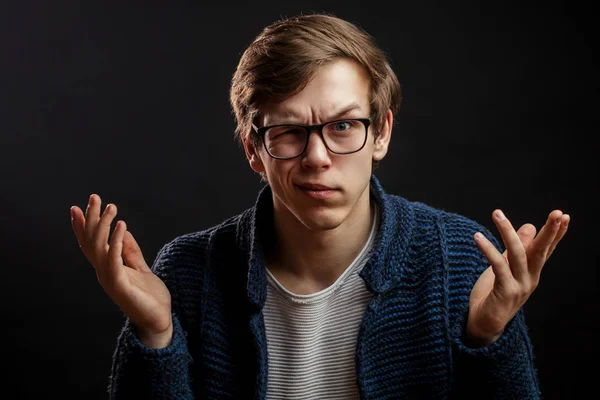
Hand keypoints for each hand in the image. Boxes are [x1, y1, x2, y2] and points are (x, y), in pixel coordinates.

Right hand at [71, 194, 172, 347]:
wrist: (159, 321)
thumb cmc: (149, 298)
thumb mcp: (140, 268)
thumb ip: (131, 252)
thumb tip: (124, 231)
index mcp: (108, 268)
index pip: (91, 244)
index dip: (83, 226)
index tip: (76, 207)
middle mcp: (105, 272)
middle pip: (92, 242)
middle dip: (91, 218)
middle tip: (94, 197)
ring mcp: (110, 279)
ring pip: (100, 248)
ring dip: (104, 225)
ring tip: (112, 206)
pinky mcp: (120, 285)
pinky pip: (115, 260)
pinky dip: (117, 241)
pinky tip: (122, 225)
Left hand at [467, 209, 569, 345]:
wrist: (484, 325)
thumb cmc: (493, 296)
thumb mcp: (505, 268)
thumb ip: (516, 250)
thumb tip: (529, 225)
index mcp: (531, 273)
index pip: (546, 250)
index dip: (555, 234)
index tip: (564, 216)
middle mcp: (529, 279)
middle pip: (541, 251)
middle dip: (550, 232)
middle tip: (558, 213)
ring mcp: (519, 286)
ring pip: (518, 254)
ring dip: (508, 232)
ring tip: (497, 213)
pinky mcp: (505, 292)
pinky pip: (498, 266)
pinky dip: (488, 249)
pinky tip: (477, 236)